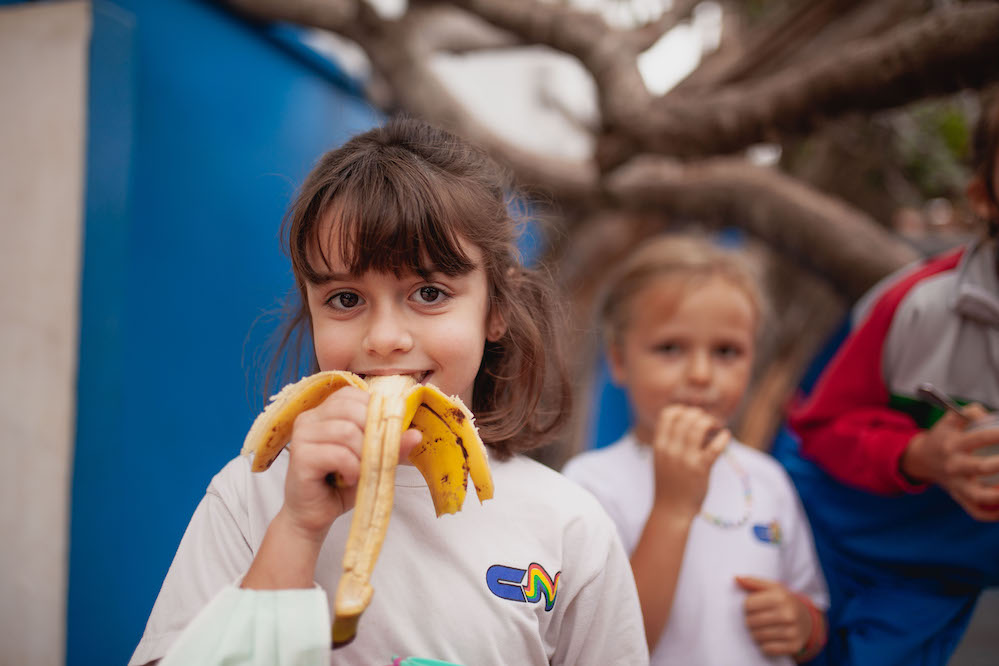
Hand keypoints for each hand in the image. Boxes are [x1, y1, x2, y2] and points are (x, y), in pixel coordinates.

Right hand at [282, 386, 422, 541]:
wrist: (314, 516)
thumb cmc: (341, 485)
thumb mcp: (373, 462)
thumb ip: (392, 446)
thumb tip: (416, 434)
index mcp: (325, 411)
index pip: (356, 395)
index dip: (376, 414)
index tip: (381, 437)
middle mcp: (310, 417)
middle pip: (353, 410)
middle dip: (372, 435)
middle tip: (371, 458)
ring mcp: (301, 434)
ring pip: (347, 431)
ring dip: (363, 455)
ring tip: (360, 471)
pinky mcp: (300, 456)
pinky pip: (338, 454)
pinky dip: (352, 468)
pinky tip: (349, 479)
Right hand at [650, 405, 729, 517]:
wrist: (671, 510)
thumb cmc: (669, 484)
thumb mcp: (661, 459)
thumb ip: (670, 441)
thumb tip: (690, 421)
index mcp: (659, 445)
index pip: (668, 414)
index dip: (682, 409)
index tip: (692, 416)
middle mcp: (670, 449)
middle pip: (685, 417)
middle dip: (700, 415)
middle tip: (709, 423)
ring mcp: (685, 459)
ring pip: (699, 427)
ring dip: (711, 422)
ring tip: (717, 428)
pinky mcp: (700, 469)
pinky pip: (715, 447)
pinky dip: (723, 437)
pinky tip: (725, 436)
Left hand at [735, 576, 811, 657]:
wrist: (806, 620)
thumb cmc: (783, 602)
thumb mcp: (772, 588)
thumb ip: (753, 582)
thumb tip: (736, 578)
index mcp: (781, 597)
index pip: (748, 604)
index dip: (747, 606)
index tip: (752, 607)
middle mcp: (788, 614)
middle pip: (751, 621)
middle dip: (750, 620)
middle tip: (756, 619)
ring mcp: (792, 632)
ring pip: (757, 636)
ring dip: (755, 633)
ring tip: (762, 628)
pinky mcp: (793, 646)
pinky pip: (767, 649)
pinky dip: (764, 645)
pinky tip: (769, 638)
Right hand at [902, 404, 998, 520]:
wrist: (923, 460)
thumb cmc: (944, 437)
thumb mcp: (950, 420)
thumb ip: (970, 413)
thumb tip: (990, 416)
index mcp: (952, 444)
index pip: (977, 438)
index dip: (997, 435)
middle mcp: (954, 466)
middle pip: (979, 467)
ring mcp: (957, 484)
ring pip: (978, 496)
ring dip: (998, 495)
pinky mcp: (960, 498)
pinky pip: (977, 511)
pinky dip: (993, 513)